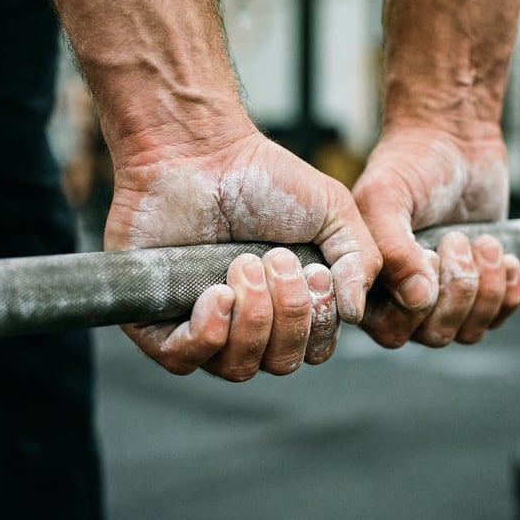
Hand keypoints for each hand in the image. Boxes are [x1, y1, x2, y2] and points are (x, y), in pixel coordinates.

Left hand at [104, 130, 381, 380]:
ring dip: (251, 319)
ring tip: (242, 264)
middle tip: (275, 258)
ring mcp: (205, 323)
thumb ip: (360, 260)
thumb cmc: (267, 177)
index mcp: (290, 304)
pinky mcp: (159, 319)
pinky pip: (183, 360)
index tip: (314, 270)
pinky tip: (215, 293)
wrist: (201, 152)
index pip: (314, 348)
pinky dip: (207, 335)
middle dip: (288, 314)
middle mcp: (250, 321)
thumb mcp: (334, 211)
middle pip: (281, 362)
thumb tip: (356, 313)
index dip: (320, 321)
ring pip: (238, 367)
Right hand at [352, 126, 519, 347]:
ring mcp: (442, 293)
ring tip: (484, 243)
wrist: (454, 140)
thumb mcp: (387, 197)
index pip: (389, 329)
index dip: (415, 306)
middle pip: (432, 335)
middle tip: (458, 241)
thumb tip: (417, 298)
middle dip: (456, 292)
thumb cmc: (411, 164)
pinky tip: (506, 257)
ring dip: (484, 290)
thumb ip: (391, 248)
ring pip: (466, 331)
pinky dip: (508, 292)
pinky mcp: (478, 286)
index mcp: (370, 281)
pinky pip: (497, 317)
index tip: (428, 254)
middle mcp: (402, 294)